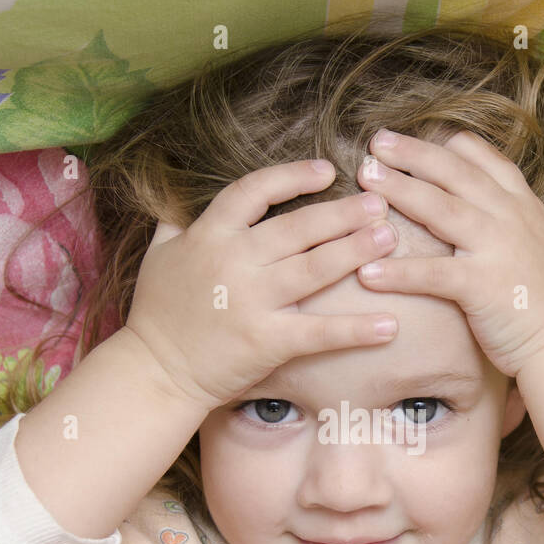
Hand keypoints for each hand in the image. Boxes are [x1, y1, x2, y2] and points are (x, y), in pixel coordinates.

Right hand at [122, 159, 401, 410]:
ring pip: (315, 268)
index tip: (327, 170)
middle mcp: (233, 261)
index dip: (292, 177)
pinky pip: (320, 332)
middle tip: (379, 202)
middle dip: (343, 212)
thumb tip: (178, 198)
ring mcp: (251, 301)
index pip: (255, 191)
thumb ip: (175, 224)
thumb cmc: (156, 314)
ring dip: (356, 250)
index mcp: (209, 235)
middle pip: (298, 226)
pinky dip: (357, 329)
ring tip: (390, 238)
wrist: (154, 373)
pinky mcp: (267, 341)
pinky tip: (390, 325)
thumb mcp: (157, 256)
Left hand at [354, 128, 543, 376]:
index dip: (446, 146)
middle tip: (375, 142)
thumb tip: (488, 210)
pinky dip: (398, 273)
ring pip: (440, 209)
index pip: (484, 159)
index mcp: (523, 206)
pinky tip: (366, 273)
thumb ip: (515, 222)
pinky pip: (433, 274)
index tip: (413, 137)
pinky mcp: (483, 287)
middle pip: (454, 172)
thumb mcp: (542, 246)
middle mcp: (510, 218)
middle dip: (412, 153)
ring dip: (399, 190)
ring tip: (364, 179)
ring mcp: (497, 249)